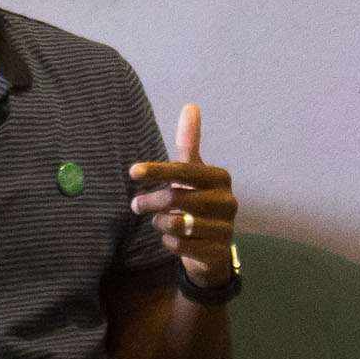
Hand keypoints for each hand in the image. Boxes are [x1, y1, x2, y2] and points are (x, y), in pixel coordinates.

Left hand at [129, 102, 238, 288]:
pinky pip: (178, 245)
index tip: (132, 172)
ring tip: (160, 221)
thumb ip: (190, 143)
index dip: (156, 171)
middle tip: (135, 205)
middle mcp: (227, 201)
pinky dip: (167, 241)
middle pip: (174, 198)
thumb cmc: (198, 202)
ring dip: (159, 223)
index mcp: (220, 178)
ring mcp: (225, 228)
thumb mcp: (193, 173)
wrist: (213, 248)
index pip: (183, 170)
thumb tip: (190, 106)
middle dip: (149, 202)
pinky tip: (172, 238)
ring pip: (174, 223)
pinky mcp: (216, 252)